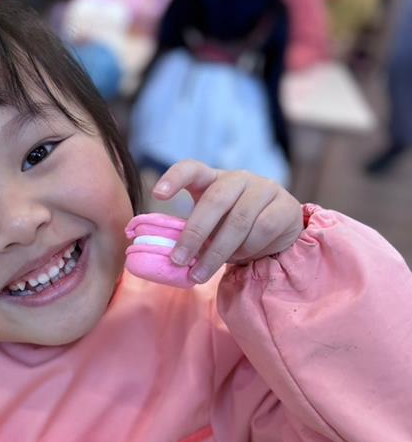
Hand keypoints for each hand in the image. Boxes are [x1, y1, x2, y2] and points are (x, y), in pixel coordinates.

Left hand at [154, 161, 303, 283]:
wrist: (277, 231)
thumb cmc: (232, 227)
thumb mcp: (210, 226)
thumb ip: (194, 234)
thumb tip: (174, 259)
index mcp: (213, 178)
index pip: (191, 168)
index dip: (174, 178)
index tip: (157, 195)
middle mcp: (238, 178)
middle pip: (215, 200)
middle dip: (194, 234)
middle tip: (179, 260)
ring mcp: (265, 188)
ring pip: (238, 221)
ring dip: (218, 252)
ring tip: (202, 273)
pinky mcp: (285, 206)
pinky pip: (263, 230)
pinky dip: (247, 250)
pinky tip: (239, 260)